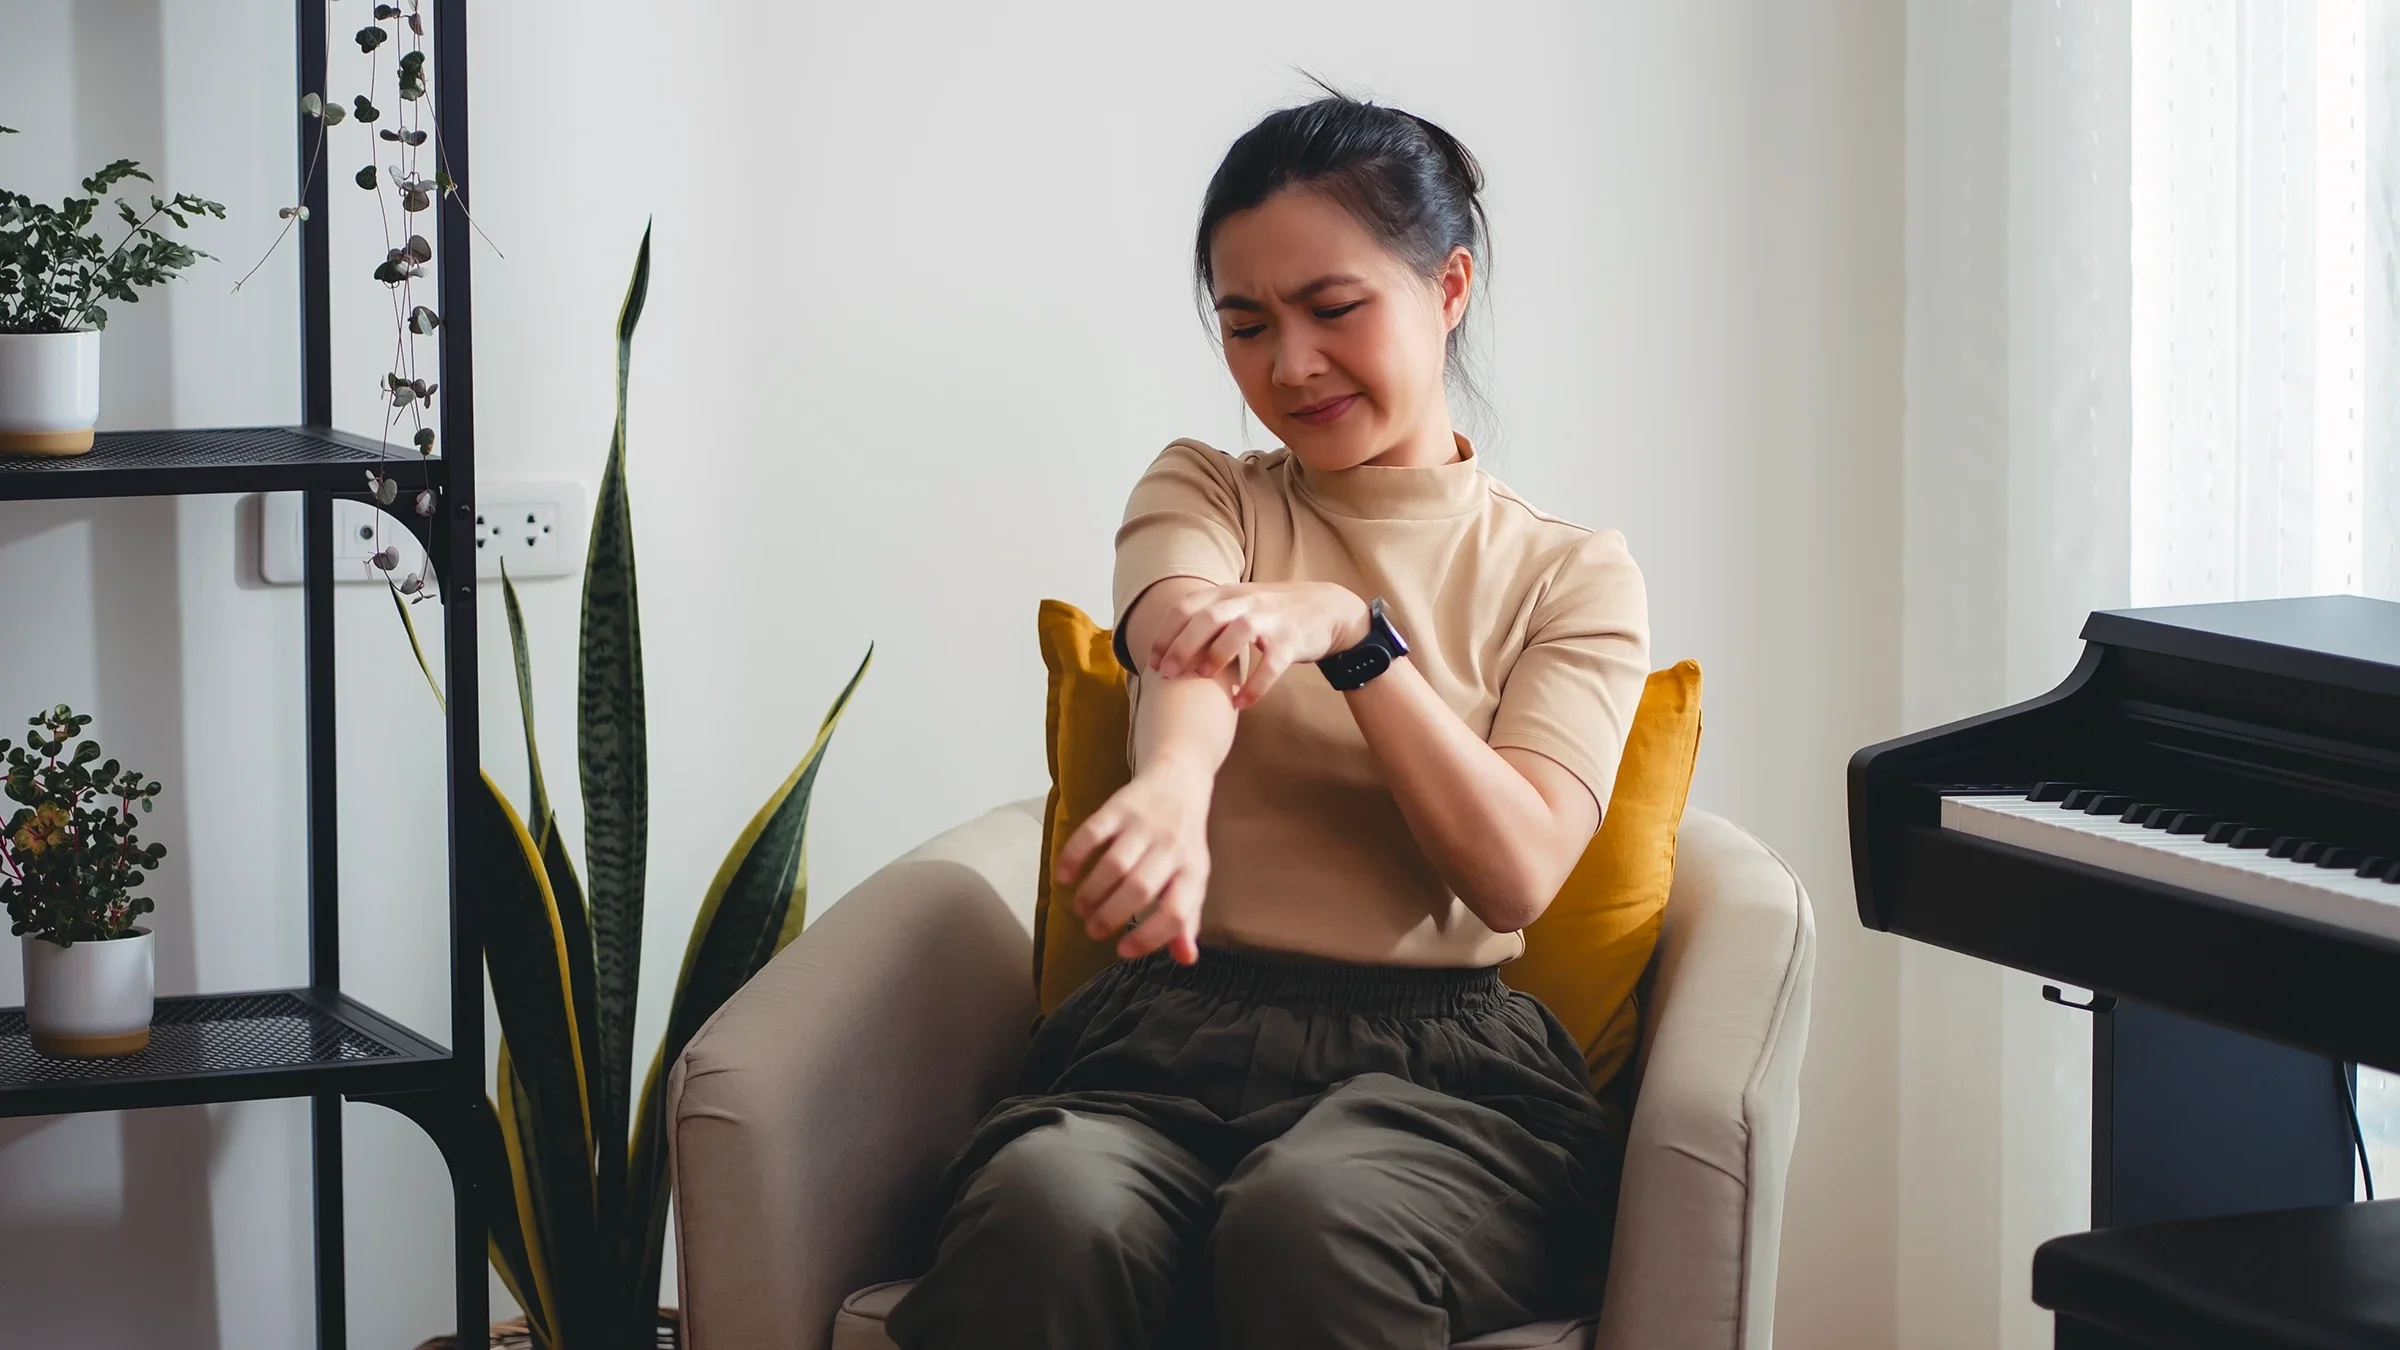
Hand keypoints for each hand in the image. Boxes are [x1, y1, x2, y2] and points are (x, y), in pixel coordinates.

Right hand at [1057, 762, 1211, 963]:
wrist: (1180, 779)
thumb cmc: (1184, 841)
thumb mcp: (1193, 878)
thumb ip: (1187, 920)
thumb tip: (1185, 958)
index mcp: (1193, 871)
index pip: (1176, 912)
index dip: (1149, 937)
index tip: (1123, 951)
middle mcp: (1171, 848)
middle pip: (1140, 889)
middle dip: (1111, 916)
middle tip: (1093, 930)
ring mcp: (1144, 825)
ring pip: (1114, 865)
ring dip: (1092, 892)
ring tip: (1081, 908)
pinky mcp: (1119, 807)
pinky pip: (1092, 833)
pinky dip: (1074, 857)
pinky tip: (1065, 877)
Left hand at [1146, 582, 1370, 709]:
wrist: (1329, 609)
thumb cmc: (1274, 614)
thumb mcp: (1239, 605)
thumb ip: (1208, 619)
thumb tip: (1169, 646)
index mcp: (1227, 594)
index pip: (1186, 607)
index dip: (1165, 634)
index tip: (1152, 662)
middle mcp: (1246, 601)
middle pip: (1206, 617)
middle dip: (1182, 646)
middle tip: (1167, 674)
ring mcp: (1271, 619)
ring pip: (1238, 632)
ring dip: (1217, 656)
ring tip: (1203, 679)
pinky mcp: (1293, 639)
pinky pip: (1272, 663)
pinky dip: (1255, 684)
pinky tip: (1240, 702)